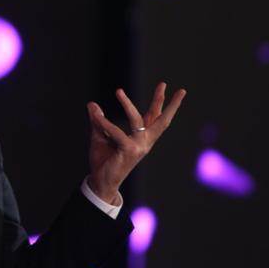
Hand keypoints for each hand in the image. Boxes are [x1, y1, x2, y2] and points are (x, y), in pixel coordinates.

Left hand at [86, 82, 186, 202]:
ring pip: (137, 120)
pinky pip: (117, 132)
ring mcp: (140, 146)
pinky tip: (96, 115)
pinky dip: (105, 123)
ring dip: (127, 104)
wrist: (101, 181)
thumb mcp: (100, 136)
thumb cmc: (103, 161)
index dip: (159, 102)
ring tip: (119, 91)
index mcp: (141, 138)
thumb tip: (92, 104)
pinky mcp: (130, 151)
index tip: (164, 86)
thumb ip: (98, 121)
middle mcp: (145, 142)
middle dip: (170, 104)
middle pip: (161, 120)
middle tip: (176, 88)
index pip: (153, 117)